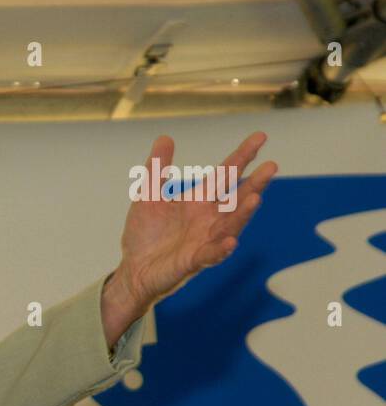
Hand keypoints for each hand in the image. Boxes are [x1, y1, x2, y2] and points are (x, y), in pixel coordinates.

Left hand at [112, 131, 276, 313]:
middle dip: (254, 183)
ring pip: (230, 225)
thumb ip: (157, 169)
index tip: (260, 137)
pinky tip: (230, 241)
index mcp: (199, 201)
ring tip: (256, 197)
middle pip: (237, 198)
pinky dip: (221, 248)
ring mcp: (205, 241)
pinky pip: (211, 255)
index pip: (226, 175)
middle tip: (272, 166)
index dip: (243, 156)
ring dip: (243, 213)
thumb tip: (165, 137)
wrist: (134, 269)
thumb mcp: (148, 196)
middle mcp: (209, 219)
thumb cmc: (146, 234)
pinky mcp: (193, 261)